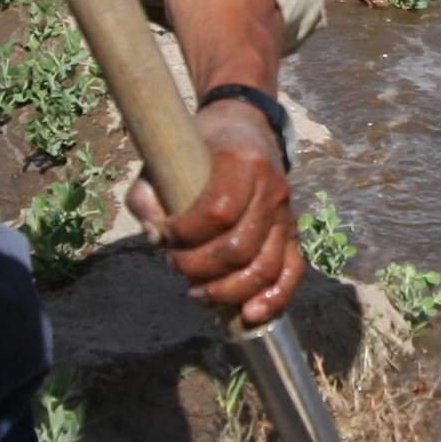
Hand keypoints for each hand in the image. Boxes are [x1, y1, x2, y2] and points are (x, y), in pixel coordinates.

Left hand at [129, 100, 301, 325]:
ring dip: (228, 291)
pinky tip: (249, 315)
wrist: (245, 127)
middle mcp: (271, 188)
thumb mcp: (164, 156)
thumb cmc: (199, 146)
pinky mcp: (293, 231)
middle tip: (174, 266)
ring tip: (198, 294)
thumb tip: (152, 236)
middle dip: (200, 268)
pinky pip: (292, 272)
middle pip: (240, 248)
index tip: (162, 237)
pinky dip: (274, 299)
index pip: (217, 212)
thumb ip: (147, 196)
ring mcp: (286, 213)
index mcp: (242, 163)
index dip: (185, 234)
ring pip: (265, 267)